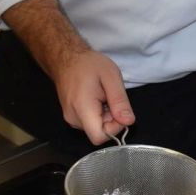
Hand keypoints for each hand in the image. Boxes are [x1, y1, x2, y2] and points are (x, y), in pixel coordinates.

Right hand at [0, 0, 134, 144]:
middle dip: (111, 119)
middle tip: (111, 97)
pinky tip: (97, 98)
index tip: (119, 109)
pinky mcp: (71, 116)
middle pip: (98, 132)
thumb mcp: (111, 77)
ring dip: (105, 115)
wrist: (67, 58)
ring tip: (103, 95)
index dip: (115, 128)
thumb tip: (129, 122)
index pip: (99, 137)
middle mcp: (73, 119)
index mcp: (82, 109)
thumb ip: (120, 101)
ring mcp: (70, 119)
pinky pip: (90, 122)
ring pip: (95, 127)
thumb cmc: (89, 64)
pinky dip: (98, 113)